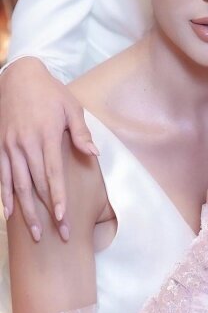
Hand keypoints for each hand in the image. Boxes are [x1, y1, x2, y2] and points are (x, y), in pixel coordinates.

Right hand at [0, 58, 97, 240]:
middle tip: (59, 234)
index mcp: (46, 135)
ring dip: (27, 212)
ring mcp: (9, 147)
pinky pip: (2, 176)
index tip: (63, 218)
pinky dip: (5, 196)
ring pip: (18, 186)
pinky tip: (10, 214)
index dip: (57, 198)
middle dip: (47, 212)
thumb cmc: (51, 93)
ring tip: (36, 234)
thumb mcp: (71, 107)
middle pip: (36, 185)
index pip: (53, 174)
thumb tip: (94, 154)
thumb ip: (80, 133)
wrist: (19, 77)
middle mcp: (25, 145)